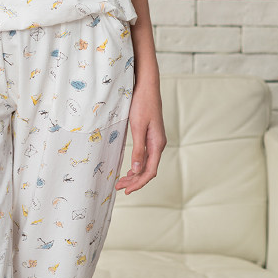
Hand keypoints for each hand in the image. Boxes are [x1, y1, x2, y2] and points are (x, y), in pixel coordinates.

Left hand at [115, 78, 166, 194]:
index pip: (150, 171)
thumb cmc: (142, 104)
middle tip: (119, 188)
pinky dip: (136, 165)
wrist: (147, 86)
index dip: (139, 183)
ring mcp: (155, 141)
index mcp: (157, 144)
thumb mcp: (137, 127)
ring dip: (134, 174)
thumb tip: (136, 169)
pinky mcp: (150, 137)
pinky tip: (129, 170)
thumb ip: (138, 150)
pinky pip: (144, 157)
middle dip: (134, 181)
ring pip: (145, 164)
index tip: (127, 191)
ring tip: (121, 182)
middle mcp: (158, 145)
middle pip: (147, 170)